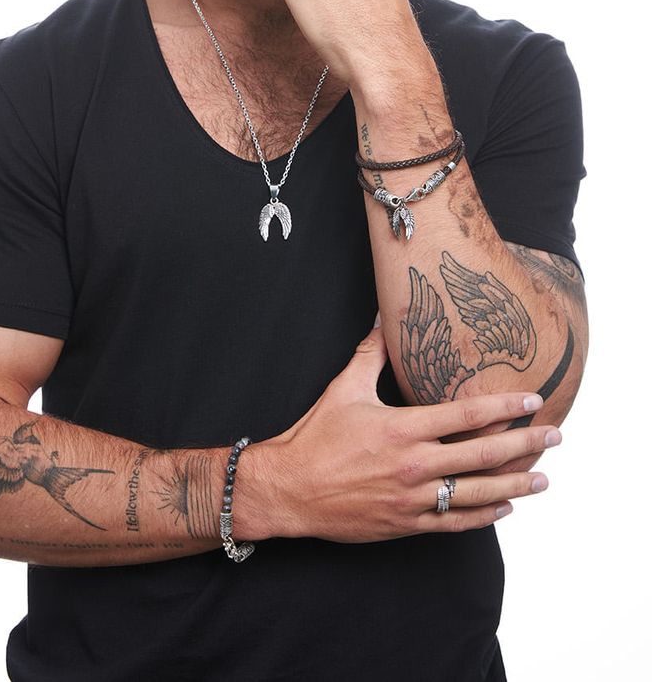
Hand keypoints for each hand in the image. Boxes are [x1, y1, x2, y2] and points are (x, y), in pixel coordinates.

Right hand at [242, 324, 558, 542]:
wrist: (290, 489)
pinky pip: (455, 523)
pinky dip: (484, 514)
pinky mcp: (406, 523)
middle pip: (482, 456)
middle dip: (524, 445)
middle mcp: (414, 464)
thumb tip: (383, 319)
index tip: (532, 401)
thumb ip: (371, 353)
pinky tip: (504, 506)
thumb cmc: (315, 437)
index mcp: (402, 428)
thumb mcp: (343, 389)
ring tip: (541, 478)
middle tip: (554, 437)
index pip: (466, 416)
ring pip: (476, 493)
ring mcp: (413, 499)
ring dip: (514, 485)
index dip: (504, 408)